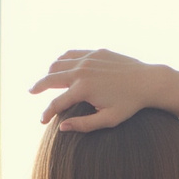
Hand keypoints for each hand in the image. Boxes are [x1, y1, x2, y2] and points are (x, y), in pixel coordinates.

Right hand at [30, 48, 178, 131]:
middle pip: (51, 78)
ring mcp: (89, 58)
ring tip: (45, 80)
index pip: (56, 102)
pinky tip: (60, 66)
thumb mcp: (108, 120)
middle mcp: (82, 71)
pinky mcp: (96, 52)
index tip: (42, 121)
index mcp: (83, 89)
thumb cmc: (130, 104)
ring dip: (49, 72)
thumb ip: (83, 124)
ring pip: (59, 63)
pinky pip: (72, 54)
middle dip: (38, 86)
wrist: (148, 81)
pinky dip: (62, 60)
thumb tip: (61, 127)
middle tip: (30, 91)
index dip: (46, 113)